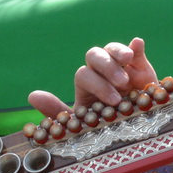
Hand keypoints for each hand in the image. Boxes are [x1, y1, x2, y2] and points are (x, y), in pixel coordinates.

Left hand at [28, 36, 158, 118]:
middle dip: (107, 68)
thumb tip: (32, 95)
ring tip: (128, 62)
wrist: (136, 127)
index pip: (84, 75)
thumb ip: (56, 112)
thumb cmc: (104, 126)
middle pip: (95, 56)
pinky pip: (136, 50)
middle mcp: (101, 72)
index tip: (111, 101)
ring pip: (112, 49)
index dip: (96, 84)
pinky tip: (137, 44)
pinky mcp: (140, 64)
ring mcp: (120, 67)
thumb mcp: (80, 124)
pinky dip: (136, 46)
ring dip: (118, 53)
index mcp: (86, 84)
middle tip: (121, 84)